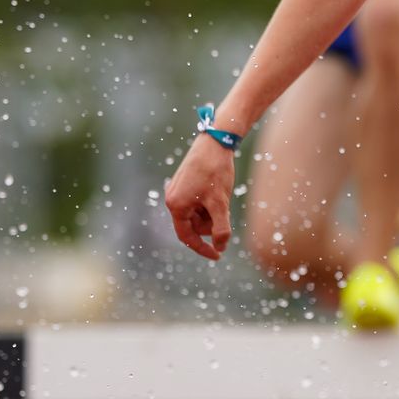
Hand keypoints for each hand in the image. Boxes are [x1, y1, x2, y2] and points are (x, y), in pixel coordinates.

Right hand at [165, 133, 236, 259]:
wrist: (215, 142)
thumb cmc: (215, 172)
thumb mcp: (220, 204)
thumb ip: (220, 229)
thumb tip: (220, 247)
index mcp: (176, 206)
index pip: (187, 237)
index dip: (202, 248)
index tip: (217, 256)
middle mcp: (173, 199)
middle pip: (193, 225)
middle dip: (211, 224)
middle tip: (225, 211)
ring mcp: (178, 190)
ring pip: (197, 214)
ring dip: (211, 212)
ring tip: (222, 196)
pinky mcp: (185, 183)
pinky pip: (197, 202)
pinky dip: (209, 203)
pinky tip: (218, 190)